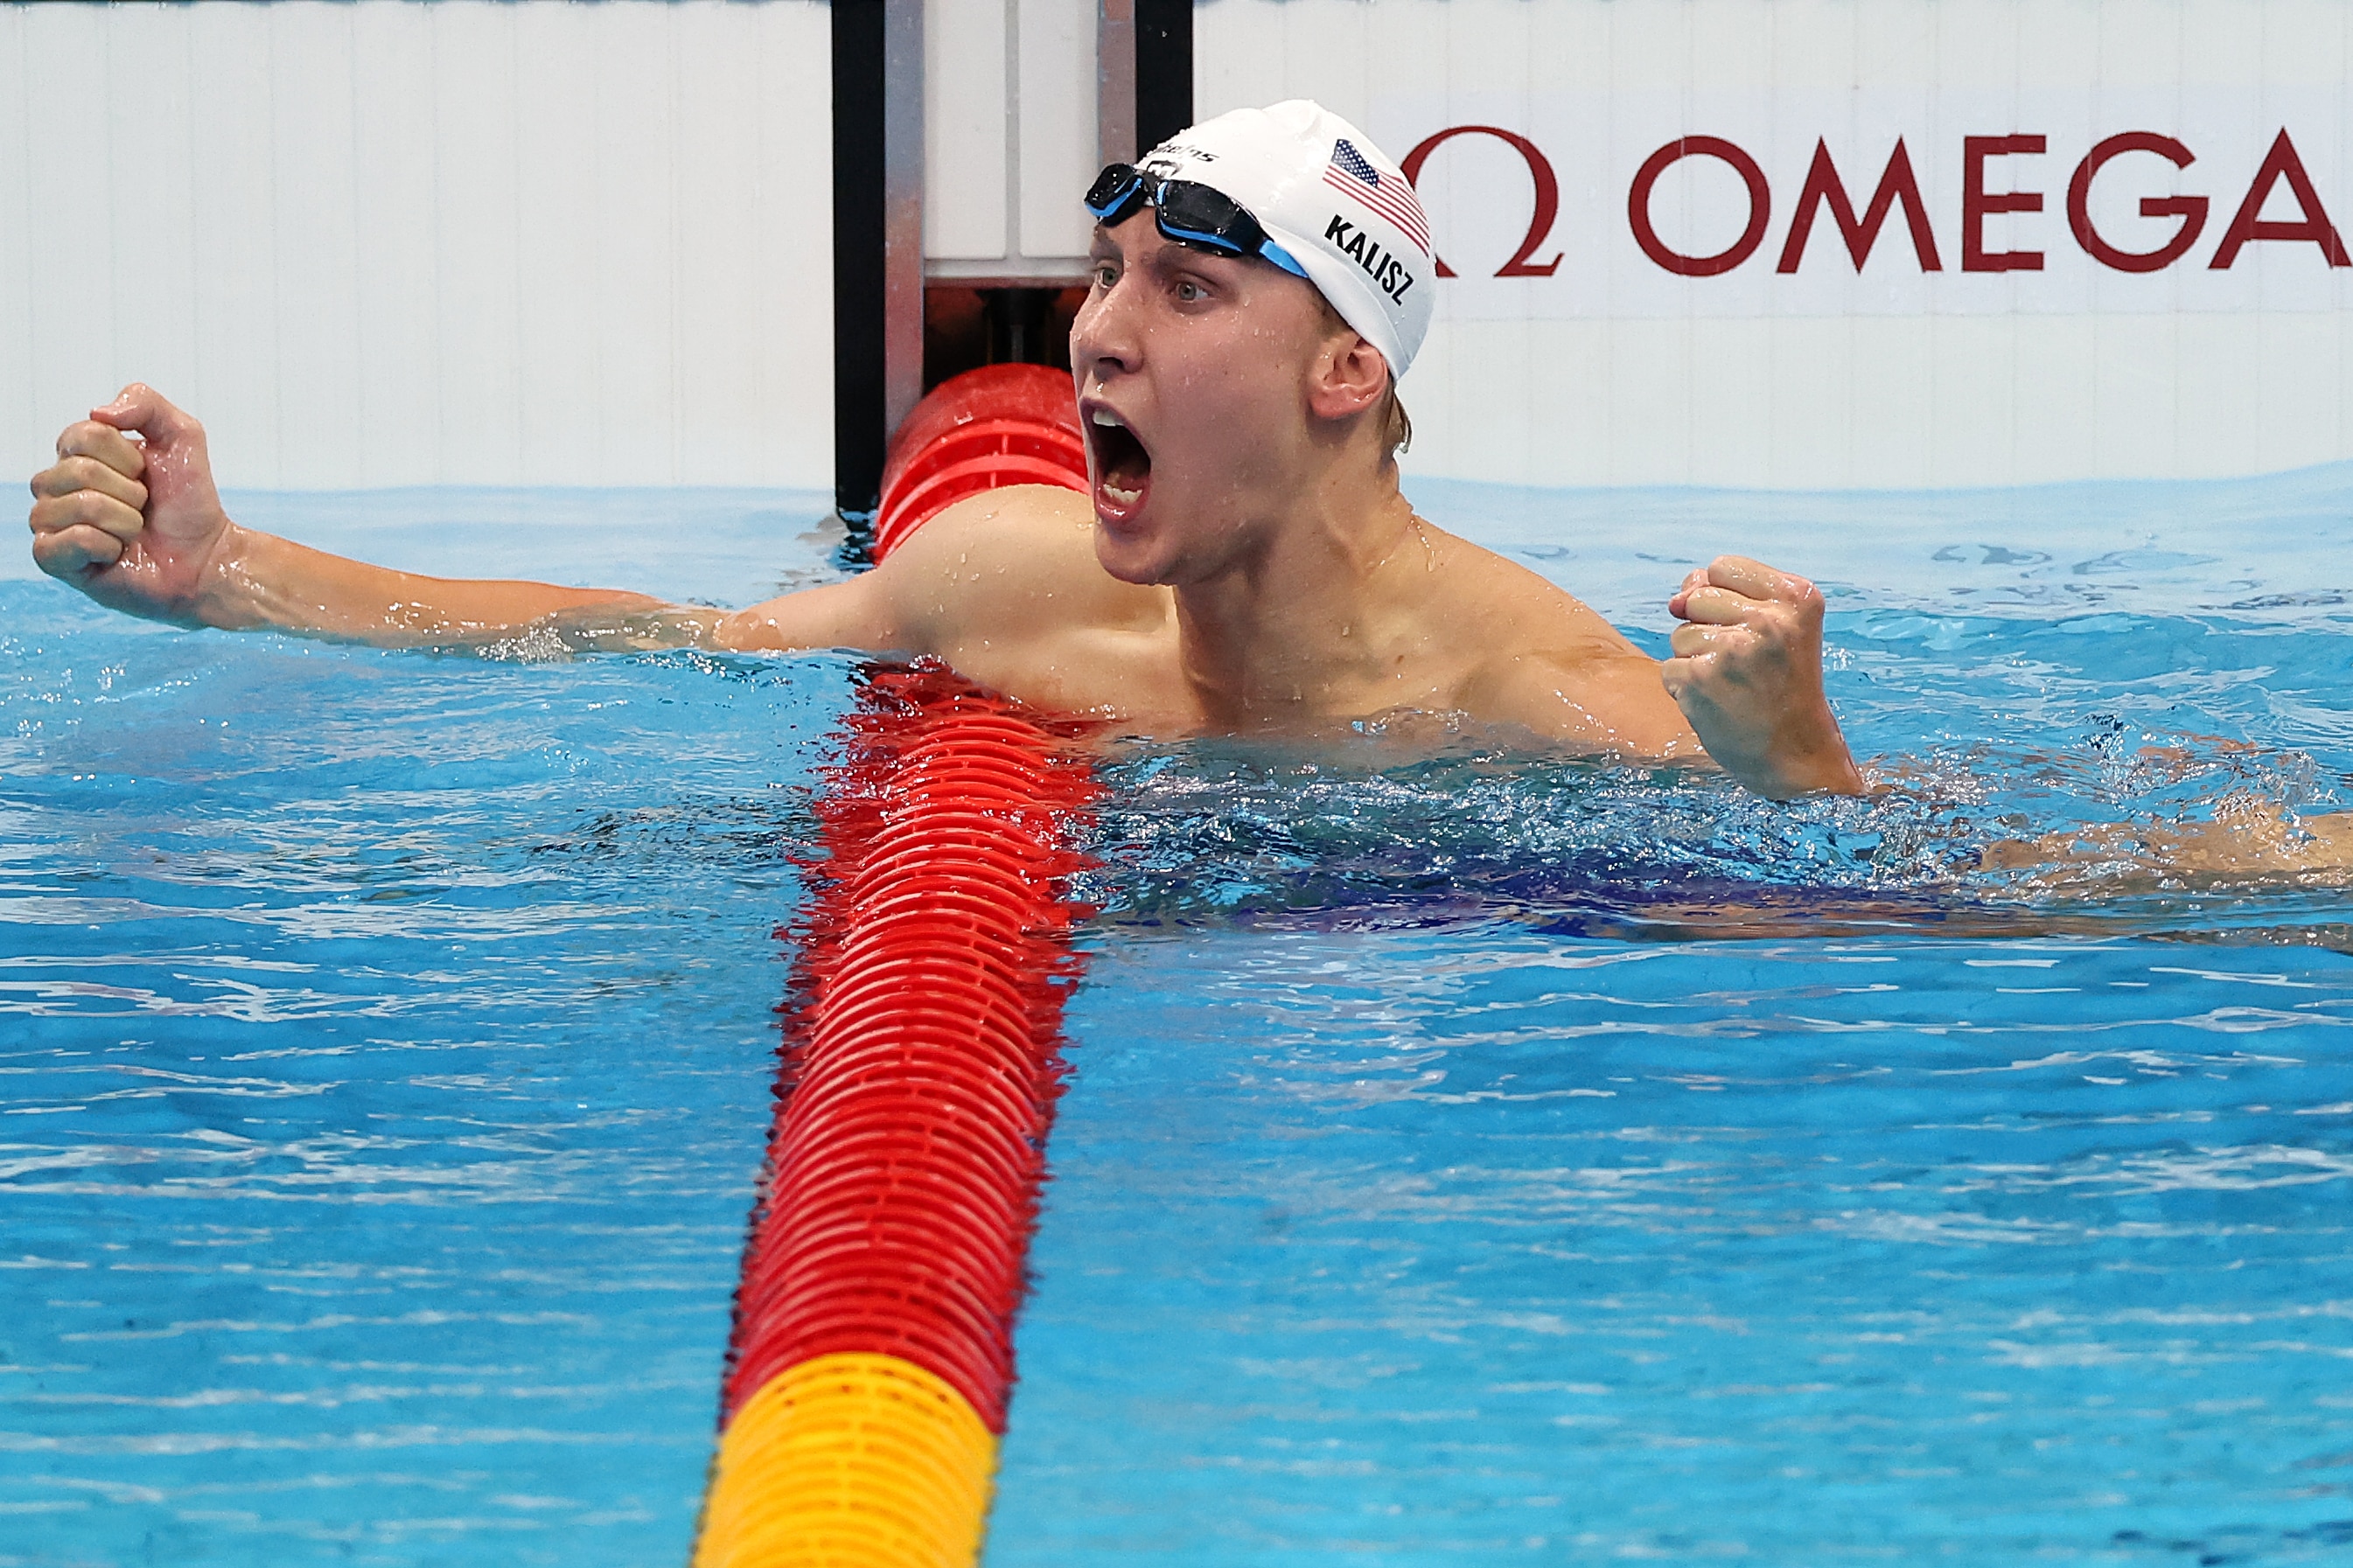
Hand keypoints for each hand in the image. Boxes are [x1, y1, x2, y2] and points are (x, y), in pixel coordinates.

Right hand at [28, 384, 235, 622]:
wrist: (206, 555)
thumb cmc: (188, 500)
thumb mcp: (182, 436)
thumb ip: (146, 403)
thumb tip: (98, 413)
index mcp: (76, 454)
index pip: (84, 435)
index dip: (126, 457)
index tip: (145, 474)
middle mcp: (55, 485)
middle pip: (79, 471)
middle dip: (130, 492)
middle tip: (143, 507)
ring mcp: (51, 523)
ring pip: (78, 506)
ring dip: (124, 520)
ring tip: (133, 530)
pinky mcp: (54, 560)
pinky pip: (70, 541)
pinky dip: (106, 545)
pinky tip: (116, 552)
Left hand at [1662, 555, 1862, 797]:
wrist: (1797, 755)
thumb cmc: (1783, 687)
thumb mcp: (1778, 629)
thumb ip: (1728, 596)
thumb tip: (1677, 597)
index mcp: (1796, 597)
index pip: (1721, 567)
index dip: (1721, 596)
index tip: (1749, 629)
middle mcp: (1768, 620)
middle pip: (1696, 597)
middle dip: (1706, 627)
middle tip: (1743, 664)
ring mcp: (1732, 650)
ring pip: (1680, 634)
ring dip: (1695, 660)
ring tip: (1733, 684)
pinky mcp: (1700, 679)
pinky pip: (1668, 668)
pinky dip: (1684, 689)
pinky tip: (1717, 703)